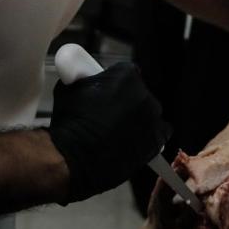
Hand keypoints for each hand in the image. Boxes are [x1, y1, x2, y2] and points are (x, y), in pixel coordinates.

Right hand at [48, 62, 169, 203]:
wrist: (74, 156)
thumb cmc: (70, 121)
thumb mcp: (69, 86)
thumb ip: (84, 76)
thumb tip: (82, 73)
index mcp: (126, 74)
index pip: (125, 72)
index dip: (113, 83)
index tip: (103, 92)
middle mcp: (144, 93)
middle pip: (138, 92)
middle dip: (126, 100)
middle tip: (108, 113)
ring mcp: (152, 117)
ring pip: (149, 112)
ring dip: (138, 117)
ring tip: (118, 129)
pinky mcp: (156, 140)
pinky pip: (159, 132)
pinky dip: (149, 135)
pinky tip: (134, 140)